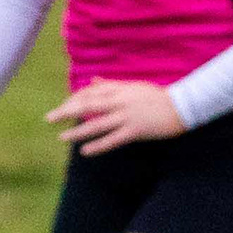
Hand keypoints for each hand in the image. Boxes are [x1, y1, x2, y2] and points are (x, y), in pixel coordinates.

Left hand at [46, 81, 185, 154]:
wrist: (182, 106)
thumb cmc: (158, 96)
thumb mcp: (134, 86)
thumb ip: (112, 84)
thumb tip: (93, 81)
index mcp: (119, 89)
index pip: (90, 93)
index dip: (73, 100)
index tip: (63, 107)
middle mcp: (120, 102)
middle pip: (87, 106)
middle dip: (66, 112)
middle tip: (49, 118)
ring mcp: (127, 117)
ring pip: (96, 124)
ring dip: (77, 131)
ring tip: (62, 137)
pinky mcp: (135, 131)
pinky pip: (112, 140)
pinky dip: (97, 146)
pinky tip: (85, 151)